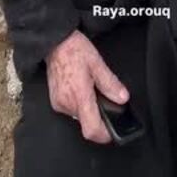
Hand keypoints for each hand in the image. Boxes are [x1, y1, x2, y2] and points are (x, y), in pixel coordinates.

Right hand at [45, 29, 129, 143]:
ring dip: (87, 108)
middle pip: (86, 123)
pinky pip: (70, 109)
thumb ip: (111, 83)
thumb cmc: (74, 49)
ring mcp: (59, 103)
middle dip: (97, 115)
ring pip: (78, 116)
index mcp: (79, 96)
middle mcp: (67, 104)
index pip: (91, 130)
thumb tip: (122, 98)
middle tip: (103, 98)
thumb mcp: (97, 63)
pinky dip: (79, 103)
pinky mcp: (54, 100)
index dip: (104, 135)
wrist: (55, 42)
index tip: (112, 131)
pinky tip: (81, 88)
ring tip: (90, 88)